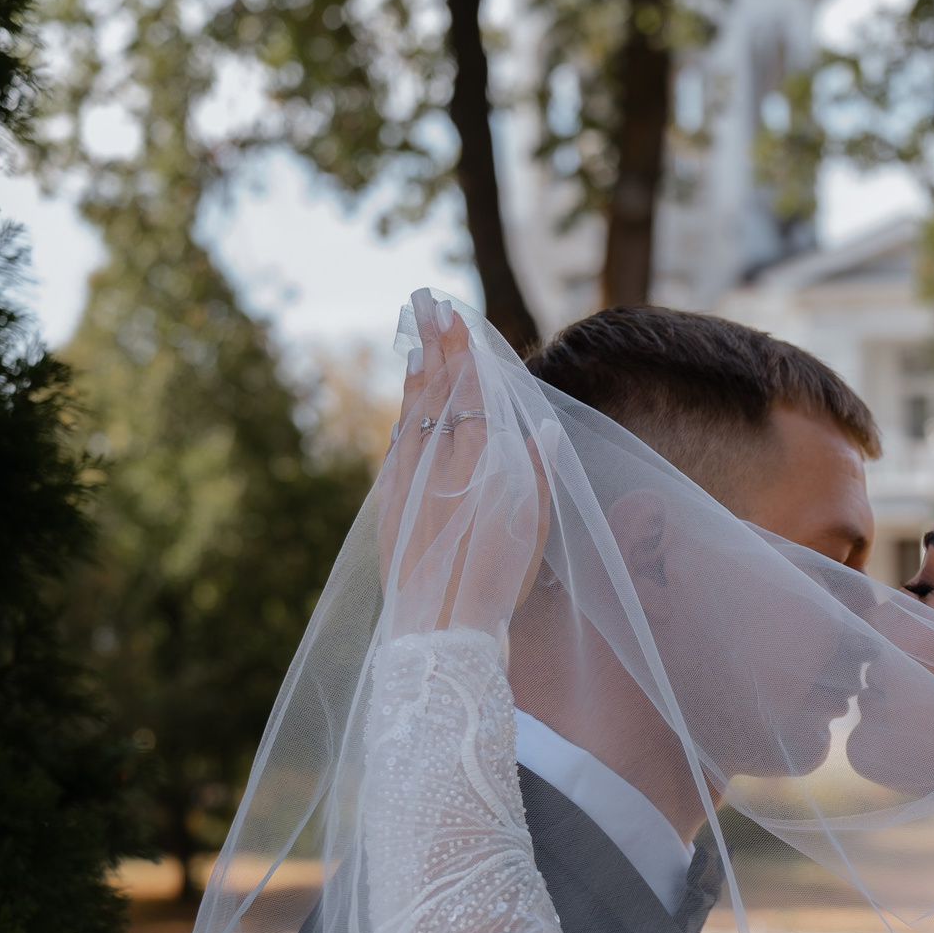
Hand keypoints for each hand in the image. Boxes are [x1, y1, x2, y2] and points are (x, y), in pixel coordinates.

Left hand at [377, 291, 548, 636]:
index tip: (451, 312)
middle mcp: (439, 464)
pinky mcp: (391, 507)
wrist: (443, 630)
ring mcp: (409, 483)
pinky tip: (404, 408)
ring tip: (416, 341)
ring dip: (415, 376)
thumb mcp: (531, 527)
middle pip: (437, 393)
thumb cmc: (498, 582)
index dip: (461, 350)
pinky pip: (398, 450)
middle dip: (434, 345)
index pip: (469, 391)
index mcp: (478, 463)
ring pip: (412, 416)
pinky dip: (403, 420)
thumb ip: (535, 473)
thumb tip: (541, 428)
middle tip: (424, 302)